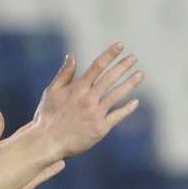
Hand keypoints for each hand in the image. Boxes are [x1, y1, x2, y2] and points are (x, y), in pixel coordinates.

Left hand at [0, 112, 61, 188]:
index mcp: (11, 147)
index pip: (26, 134)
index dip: (35, 126)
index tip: (45, 116)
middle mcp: (20, 158)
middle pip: (36, 144)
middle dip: (46, 136)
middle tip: (59, 126)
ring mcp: (26, 169)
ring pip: (42, 158)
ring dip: (52, 152)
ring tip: (65, 143)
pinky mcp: (30, 180)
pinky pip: (45, 173)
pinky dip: (53, 168)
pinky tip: (62, 162)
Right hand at [30, 43, 142, 158]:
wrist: (47, 142)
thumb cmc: (47, 116)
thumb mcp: (51, 92)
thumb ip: (64, 74)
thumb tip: (72, 56)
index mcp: (77, 89)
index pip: (97, 66)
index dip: (109, 54)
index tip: (120, 45)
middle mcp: (88, 99)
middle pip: (110, 78)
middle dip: (123, 66)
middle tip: (134, 58)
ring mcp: (95, 114)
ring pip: (117, 95)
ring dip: (130, 84)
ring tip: (140, 74)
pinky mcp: (100, 129)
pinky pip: (117, 116)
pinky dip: (127, 109)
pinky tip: (135, 101)